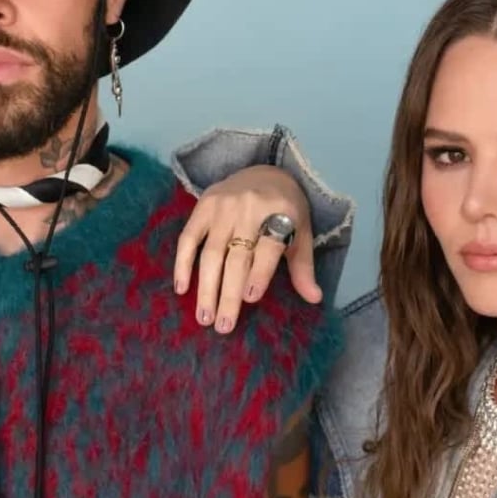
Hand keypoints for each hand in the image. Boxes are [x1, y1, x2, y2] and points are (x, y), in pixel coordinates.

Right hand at [174, 165, 319, 332]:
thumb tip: (314, 298)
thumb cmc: (286, 208)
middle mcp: (249, 207)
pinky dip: (183, 263)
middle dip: (228, 294)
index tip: (251, 298)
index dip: (260, 271)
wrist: (264, 171)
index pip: (269, 244)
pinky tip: (182, 288)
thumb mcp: (301, 231)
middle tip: (223, 326)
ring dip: (206, 288)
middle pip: (237, 256)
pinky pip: (188, 238)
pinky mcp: (203, 206)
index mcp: (280, 211)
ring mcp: (223, 206)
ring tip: (204, 317)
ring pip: (211, 253)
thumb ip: (302, 266)